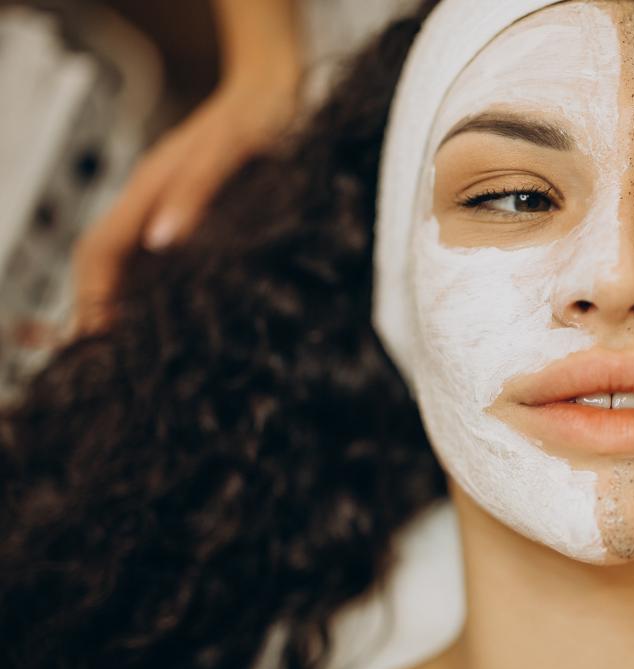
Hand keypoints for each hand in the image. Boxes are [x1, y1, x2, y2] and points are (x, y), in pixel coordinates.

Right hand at [72, 72, 297, 330]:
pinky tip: (182, 313)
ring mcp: (172, 203)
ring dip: (131, 301)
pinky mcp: (197, 209)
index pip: (100, 250)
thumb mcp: (232, 148)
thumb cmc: (261, 111)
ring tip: (144, 349)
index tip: (98, 338)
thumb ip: (197, 189)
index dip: (93, 296)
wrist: (279, 84)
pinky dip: (162, 286)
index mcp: (151, 186)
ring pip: (134, 260)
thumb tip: (163, 239)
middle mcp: (154, 198)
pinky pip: (165, 254)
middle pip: (108, 260)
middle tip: (117, 357)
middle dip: (104, 307)